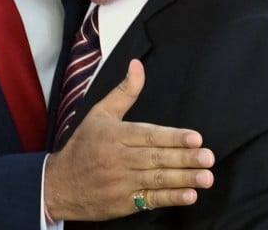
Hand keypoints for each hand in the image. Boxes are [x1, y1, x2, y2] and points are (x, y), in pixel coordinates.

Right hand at [43, 60, 213, 220]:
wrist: (59, 184)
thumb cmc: (83, 145)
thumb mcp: (99, 113)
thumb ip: (124, 91)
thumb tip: (138, 65)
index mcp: (114, 134)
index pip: (148, 135)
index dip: (173, 137)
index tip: (195, 138)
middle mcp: (118, 158)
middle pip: (156, 158)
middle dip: (184, 158)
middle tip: (208, 157)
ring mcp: (121, 182)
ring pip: (157, 179)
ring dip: (184, 179)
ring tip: (206, 177)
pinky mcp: (123, 203)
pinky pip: (150, 200)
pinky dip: (170, 198)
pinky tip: (188, 195)